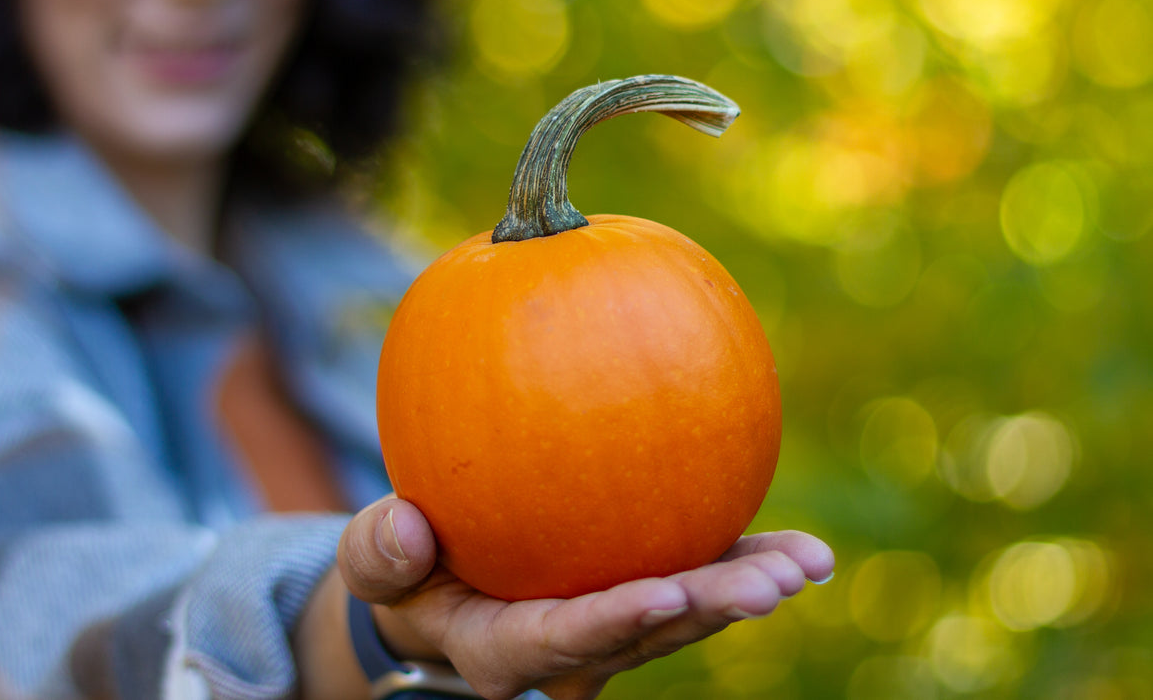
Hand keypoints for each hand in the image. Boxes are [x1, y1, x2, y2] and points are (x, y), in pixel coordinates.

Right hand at [338, 497, 833, 699]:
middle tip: (770, 584)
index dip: (614, 623)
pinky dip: (742, 561)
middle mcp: (570, 654)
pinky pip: (690, 578)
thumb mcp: (374, 560)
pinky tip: (803, 548)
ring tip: (806, 563)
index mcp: (502, 649)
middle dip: (707, 612)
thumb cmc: (402, 570)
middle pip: (645, 637)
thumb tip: (409, 525)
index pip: (561, 641)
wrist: (436, 589)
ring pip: (682, 618)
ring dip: (742, 591)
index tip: (663, 594)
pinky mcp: (635, 601)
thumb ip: (381, 551)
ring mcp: (608, 634)